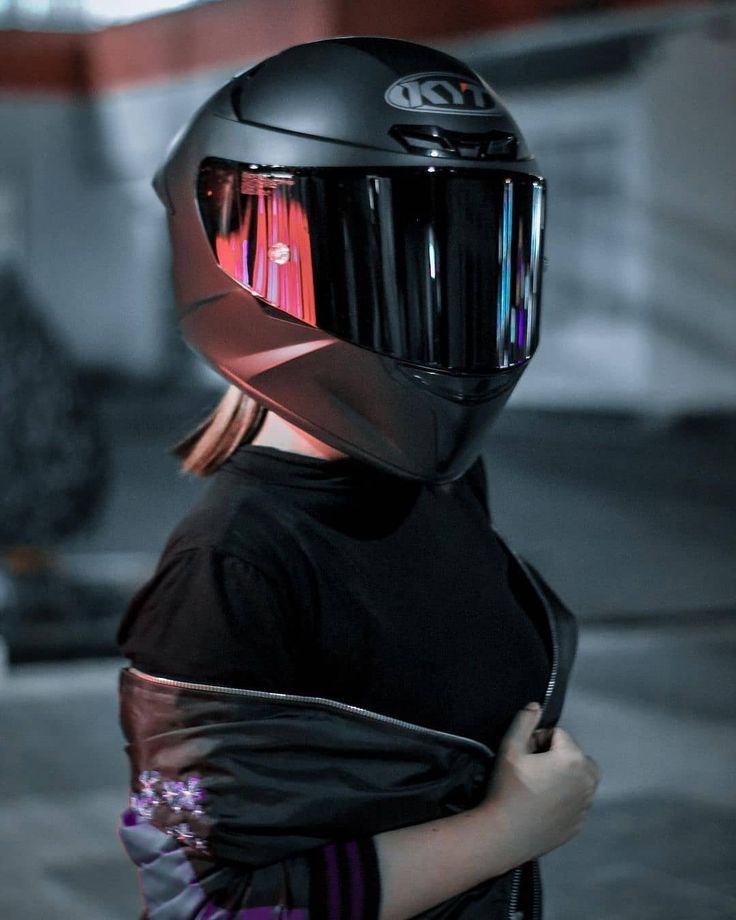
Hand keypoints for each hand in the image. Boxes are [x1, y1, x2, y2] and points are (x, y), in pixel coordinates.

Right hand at [476, 702, 600, 864]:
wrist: (504, 835)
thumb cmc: (507, 789)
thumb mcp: (510, 749)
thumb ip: (524, 722)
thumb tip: (536, 705)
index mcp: (574, 760)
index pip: (558, 734)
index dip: (537, 740)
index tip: (524, 756)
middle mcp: (588, 781)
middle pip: (575, 755)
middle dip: (557, 756)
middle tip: (532, 769)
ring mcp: (586, 805)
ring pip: (579, 778)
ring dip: (564, 776)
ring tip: (538, 786)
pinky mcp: (580, 823)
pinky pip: (577, 800)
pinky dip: (565, 798)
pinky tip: (543, 805)